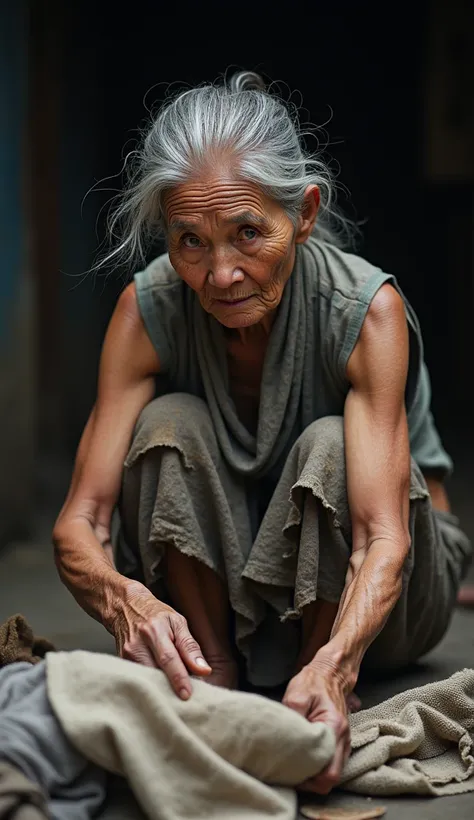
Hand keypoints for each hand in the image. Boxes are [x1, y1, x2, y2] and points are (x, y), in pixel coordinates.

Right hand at [113, 582, 211, 698]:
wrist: (125, 608)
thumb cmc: (155, 614)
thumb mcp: (177, 622)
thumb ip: (190, 646)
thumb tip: (204, 670)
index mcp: (154, 630)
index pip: (168, 659)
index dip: (178, 678)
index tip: (187, 695)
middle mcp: (137, 644)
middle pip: (156, 674)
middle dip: (172, 688)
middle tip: (188, 696)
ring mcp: (126, 656)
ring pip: (148, 680)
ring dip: (163, 688)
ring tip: (177, 692)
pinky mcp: (122, 664)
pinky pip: (141, 679)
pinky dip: (154, 684)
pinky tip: (163, 686)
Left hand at [282, 661, 349, 793]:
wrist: (329, 672)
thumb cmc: (313, 682)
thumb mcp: (296, 695)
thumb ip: (292, 719)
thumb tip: (283, 742)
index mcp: (334, 728)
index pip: (329, 771)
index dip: (310, 780)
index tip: (292, 774)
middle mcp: (343, 738)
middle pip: (332, 778)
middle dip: (312, 782)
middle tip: (291, 775)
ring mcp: (344, 740)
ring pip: (333, 772)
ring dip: (315, 775)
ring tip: (295, 769)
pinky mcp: (339, 740)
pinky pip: (332, 762)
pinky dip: (319, 766)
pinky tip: (303, 760)